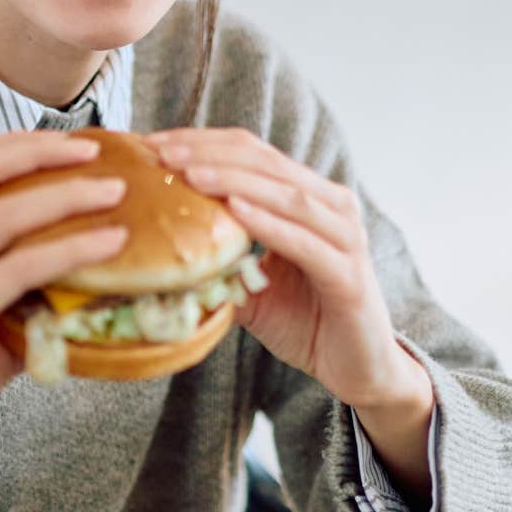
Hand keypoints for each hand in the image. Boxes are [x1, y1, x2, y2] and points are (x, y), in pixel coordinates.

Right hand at [0, 130, 131, 498]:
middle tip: (95, 149)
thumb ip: (17, 301)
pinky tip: (106, 247)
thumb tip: (82, 289)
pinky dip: (68, 251)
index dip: (16, 145)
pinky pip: (15, 272)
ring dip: (64, 195)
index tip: (67, 143)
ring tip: (114, 192)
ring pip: (0, 215)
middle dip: (38, 150)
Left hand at [143, 127, 428, 412]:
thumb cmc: (307, 322)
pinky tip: (236, 210)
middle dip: (210, 153)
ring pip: (287, 194)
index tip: (153, 145)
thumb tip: (161, 254)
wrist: (358, 368)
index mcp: (308, 198)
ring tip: (190, 174)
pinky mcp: (349, 275)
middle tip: (162, 153)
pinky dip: (269, 223)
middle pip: (266, 162)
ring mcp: (345, 237)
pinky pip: (305, 242)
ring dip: (234, 180)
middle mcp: (332, 206)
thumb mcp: (251, 287)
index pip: (251, 153)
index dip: (203, 143)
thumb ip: (219, 262)